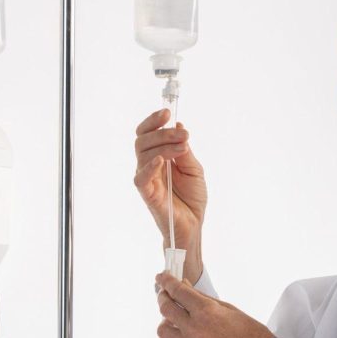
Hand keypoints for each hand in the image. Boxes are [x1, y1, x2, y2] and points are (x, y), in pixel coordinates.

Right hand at [133, 108, 206, 279]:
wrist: (194, 225)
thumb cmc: (192, 199)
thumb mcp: (195, 169)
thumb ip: (184, 150)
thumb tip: (179, 126)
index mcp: (158, 157)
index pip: (147, 134)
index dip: (154, 121)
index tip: (167, 112)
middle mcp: (149, 166)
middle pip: (143, 140)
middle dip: (163, 132)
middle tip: (184, 135)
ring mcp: (147, 180)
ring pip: (143, 154)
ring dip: (164, 146)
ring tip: (183, 148)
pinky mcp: (147, 194)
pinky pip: (141, 178)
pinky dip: (150, 166)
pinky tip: (162, 160)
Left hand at [153, 271, 276, 337]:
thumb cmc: (247, 331)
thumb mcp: (226, 307)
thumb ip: (202, 297)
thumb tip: (184, 284)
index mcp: (206, 310)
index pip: (177, 290)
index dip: (166, 280)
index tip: (162, 276)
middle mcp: (195, 327)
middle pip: (165, 308)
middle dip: (163, 297)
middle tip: (165, 295)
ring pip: (162, 330)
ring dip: (164, 321)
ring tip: (171, 320)